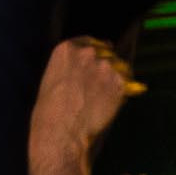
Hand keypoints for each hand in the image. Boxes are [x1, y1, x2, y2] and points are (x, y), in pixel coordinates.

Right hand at [27, 38, 142, 174]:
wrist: (62, 132)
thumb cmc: (49, 113)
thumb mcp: (52, 81)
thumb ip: (69, 70)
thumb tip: (83, 73)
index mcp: (66, 49)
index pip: (86, 42)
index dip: (93, 51)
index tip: (97, 58)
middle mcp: (87, 53)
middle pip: (105, 52)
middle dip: (104, 64)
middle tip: (100, 83)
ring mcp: (105, 67)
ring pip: (118, 67)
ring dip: (114, 78)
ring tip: (102, 98)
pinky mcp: (119, 83)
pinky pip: (126, 83)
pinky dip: (121, 92)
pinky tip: (109, 104)